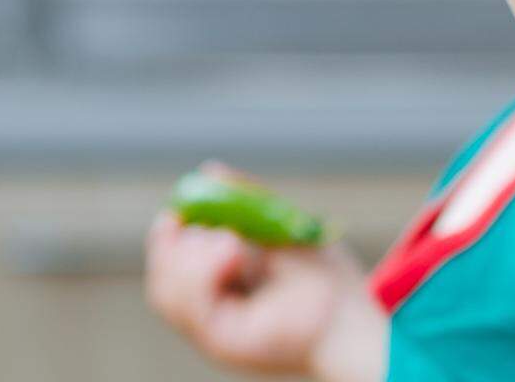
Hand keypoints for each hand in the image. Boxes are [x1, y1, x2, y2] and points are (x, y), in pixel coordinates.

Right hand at [147, 163, 377, 378]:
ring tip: (230, 239)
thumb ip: (244, 200)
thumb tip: (209, 170)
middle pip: (162, 281)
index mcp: (221, 287)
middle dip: (173, 247)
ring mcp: (214, 331)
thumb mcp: (278, 224)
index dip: (167, 239)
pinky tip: (231, 251)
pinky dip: (202, 274)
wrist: (352, 313)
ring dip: (189, 258)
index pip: (172, 265)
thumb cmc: (326, 276)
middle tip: (206, 225)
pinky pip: (191, 308)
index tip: (175, 211)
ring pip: (166, 293)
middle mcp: (212, 313)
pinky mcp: (223, 343)